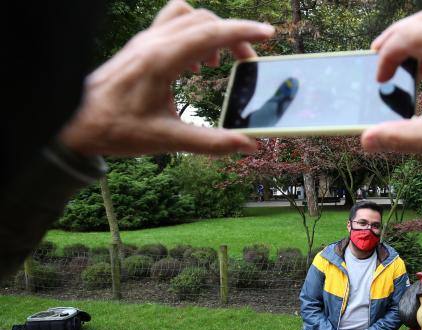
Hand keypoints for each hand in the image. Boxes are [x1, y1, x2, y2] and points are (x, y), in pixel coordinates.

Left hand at [59, 0, 274, 156]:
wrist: (74, 121)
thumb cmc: (116, 129)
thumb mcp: (168, 140)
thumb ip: (212, 142)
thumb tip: (248, 144)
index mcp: (162, 61)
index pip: (211, 33)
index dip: (244, 32)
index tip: (268, 34)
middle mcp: (154, 43)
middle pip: (204, 20)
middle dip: (234, 36)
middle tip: (248, 63)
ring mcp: (145, 40)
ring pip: (188, 15)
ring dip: (211, 31)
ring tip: (219, 62)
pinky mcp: (140, 45)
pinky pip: (173, 23)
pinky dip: (192, 33)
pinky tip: (194, 64)